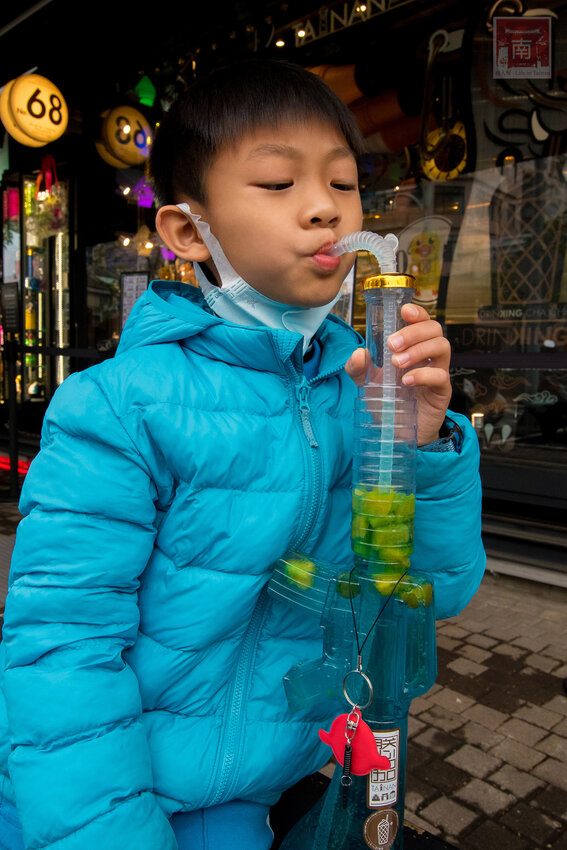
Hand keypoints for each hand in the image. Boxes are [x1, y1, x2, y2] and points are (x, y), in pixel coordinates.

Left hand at [345, 304, 451, 445]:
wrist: (397, 433)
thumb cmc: (388, 403)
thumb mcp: (368, 384)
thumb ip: (359, 368)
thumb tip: (358, 353)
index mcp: (413, 348)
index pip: (422, 322)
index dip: (418, 313)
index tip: (404, 311)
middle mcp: (427, 357)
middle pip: (435, 329)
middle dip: (414, 332)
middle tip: (392, 344)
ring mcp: (437, 373)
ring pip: (442, 347)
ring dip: (418, 350)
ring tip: (397, 363)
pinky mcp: (442, 392)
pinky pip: (440, 375)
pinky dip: (423, 374)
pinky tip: (407, 381)